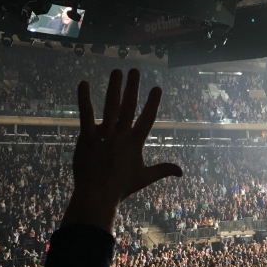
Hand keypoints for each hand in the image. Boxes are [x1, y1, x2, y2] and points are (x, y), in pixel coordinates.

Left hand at [63, 69, 182, 234]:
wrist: (97, 196)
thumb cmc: (121, 187)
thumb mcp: (145, 178)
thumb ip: (163, 170)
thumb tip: (181, 172)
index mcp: (135, 142)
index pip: (147, 118)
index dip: (153, 102)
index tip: (157, 88)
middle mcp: (121, 135)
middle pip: (128, 107)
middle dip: (132, 88)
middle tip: (135, 71)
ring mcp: (104, 135)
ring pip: (110, 106)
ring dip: (114, 87)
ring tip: (117, 71)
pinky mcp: (87, 137)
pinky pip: (85, 115)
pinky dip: (84, 99)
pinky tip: (84, 84)